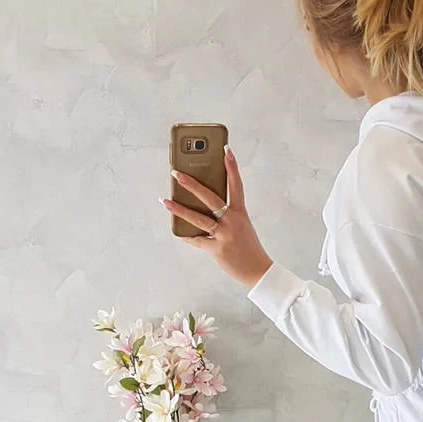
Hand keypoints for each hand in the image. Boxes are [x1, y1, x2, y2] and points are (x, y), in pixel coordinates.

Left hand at [161, 148, 272, 289]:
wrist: (257, 271)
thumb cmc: (248, 247)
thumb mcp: (241, 226)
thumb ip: (225, 215)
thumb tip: (200, 207)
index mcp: (240, 213)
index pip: (236, 185)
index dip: (231, 167)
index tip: (226, 150)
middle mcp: (232, 221)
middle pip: (210, 198)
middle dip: (191, 184)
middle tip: (177, 173)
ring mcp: (224, 235)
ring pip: (198, 218)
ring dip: (179, 209)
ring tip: (165, 200)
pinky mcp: (217, 249)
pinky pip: (197, 240)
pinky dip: (187, 236)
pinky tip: (177, 231)